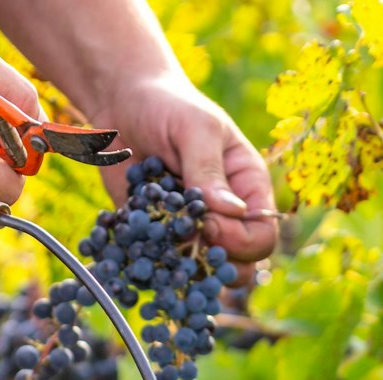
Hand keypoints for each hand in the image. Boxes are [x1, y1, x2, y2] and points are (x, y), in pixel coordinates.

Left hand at [87, 75, 277, 261]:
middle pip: (240, 266)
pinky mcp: (157, 235)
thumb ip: (209, 170)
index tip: (208, 224)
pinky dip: (148, 268)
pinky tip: (134, 250)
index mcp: (248, 189)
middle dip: (215, 265)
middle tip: (185, 241)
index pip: (262, 236)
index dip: (239, 241)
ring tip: (160, 251)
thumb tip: (231, 212)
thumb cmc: (168, 105)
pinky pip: (160, 266)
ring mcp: (191, 229)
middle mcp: (225, 216)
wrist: (121, 102)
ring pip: (201, 275)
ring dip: (182, 273)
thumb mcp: (195, 128)